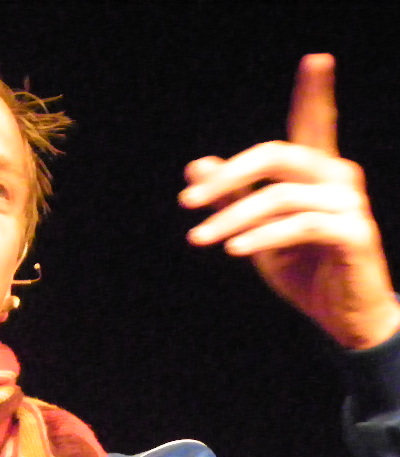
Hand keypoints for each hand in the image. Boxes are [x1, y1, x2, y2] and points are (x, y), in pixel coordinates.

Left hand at [179, 54, 399, 349]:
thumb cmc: (303, 270)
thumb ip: (229, 199)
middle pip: (277, 155)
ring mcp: (350, 205)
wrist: (341, 316)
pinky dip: (261, 237)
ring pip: (280, 196)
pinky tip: (233, 250)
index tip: (316, 58)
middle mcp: (338, 179)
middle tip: (186, 202)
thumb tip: (196, 166)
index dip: (315, 92)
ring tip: (198, 240)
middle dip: (227, 177)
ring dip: (231, 218)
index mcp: (317, 172)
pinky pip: (299, 226)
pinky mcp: (354, 234)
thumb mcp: (255, 233)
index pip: (315, 123)